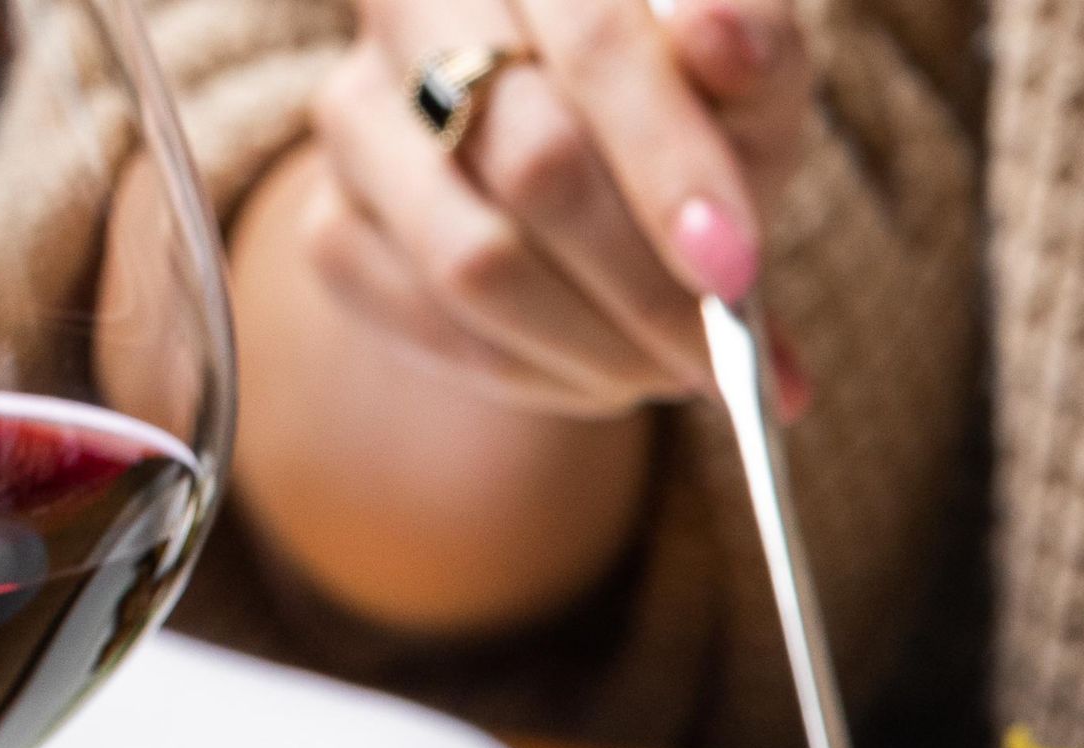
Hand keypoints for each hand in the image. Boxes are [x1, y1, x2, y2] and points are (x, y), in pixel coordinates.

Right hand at [298, 0, 813, 418]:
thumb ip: (751, 52)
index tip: (735, 271)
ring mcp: (355, 120)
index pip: (596, 45)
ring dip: (597, 347)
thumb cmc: (680, 109)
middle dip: (645, 283)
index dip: (670, 162)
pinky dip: (541, 375)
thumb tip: (720, 35)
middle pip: (533, 163)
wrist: (577, 171)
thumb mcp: (743, 77)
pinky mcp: (331, 228)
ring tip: (671, 367)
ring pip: (475, 264)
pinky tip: (599, 368)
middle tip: (721, 358)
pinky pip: (437, 331)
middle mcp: (410, 5)